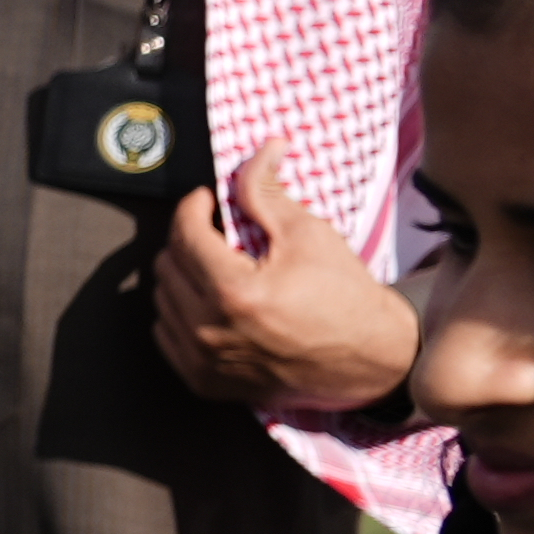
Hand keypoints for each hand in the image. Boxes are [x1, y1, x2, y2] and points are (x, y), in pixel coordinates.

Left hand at [154, 140, 416, 411]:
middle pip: (168, 264)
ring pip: (162, 299)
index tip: (207, 200)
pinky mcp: (205, 382)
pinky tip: (213, 301)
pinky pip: (166, 334)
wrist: (371, 358)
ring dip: (184, 275)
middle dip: (190, 240)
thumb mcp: (309, 233)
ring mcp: (203, 362)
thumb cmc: (345, 295)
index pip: (184, 233)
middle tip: (221, 234)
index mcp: (233, 292)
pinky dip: (181, 312)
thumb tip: (258, 150)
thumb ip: (267, 192)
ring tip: (221, 267)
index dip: (194, 207)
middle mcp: (210, 331)